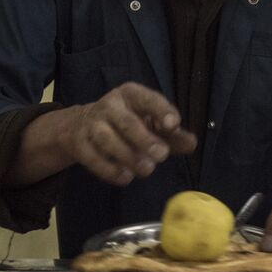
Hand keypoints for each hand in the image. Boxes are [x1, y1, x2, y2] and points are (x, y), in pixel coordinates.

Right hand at [63, 82, 196, 185]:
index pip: (147, 99)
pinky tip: (125, 177)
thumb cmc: (126, 123)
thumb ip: (172, 134)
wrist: (81, 126)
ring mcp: (92, 124)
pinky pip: (92, 157)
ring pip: (107, 139)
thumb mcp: (150, 122)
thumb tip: (191, 143)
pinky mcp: (79, 143)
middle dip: (145, 139)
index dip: (161, 110)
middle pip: (126, 122)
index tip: (173, 125)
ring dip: (127, 156)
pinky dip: (109, 170)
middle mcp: (109, 105)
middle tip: (162, 155)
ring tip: (146, 170)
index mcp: (131, 94)